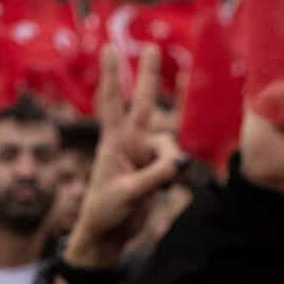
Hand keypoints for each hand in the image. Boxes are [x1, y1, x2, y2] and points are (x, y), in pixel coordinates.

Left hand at [67, 46, 186, 270]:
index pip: (112, 103)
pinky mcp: (156, 170)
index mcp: (112, 142)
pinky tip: (166, 187)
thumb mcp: (127, 194)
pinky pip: (174, 164)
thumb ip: (154, 176)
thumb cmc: (105, 212)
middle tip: (152, 47)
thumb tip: (179, 162)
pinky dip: (173, 174)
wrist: (107, 235)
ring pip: (170, 145)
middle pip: (145, 104)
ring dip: (169, 162)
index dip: (113, 76)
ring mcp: (145, 154)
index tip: (109, 48)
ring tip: (160, 184)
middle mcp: (130, 142)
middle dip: (149, 76)